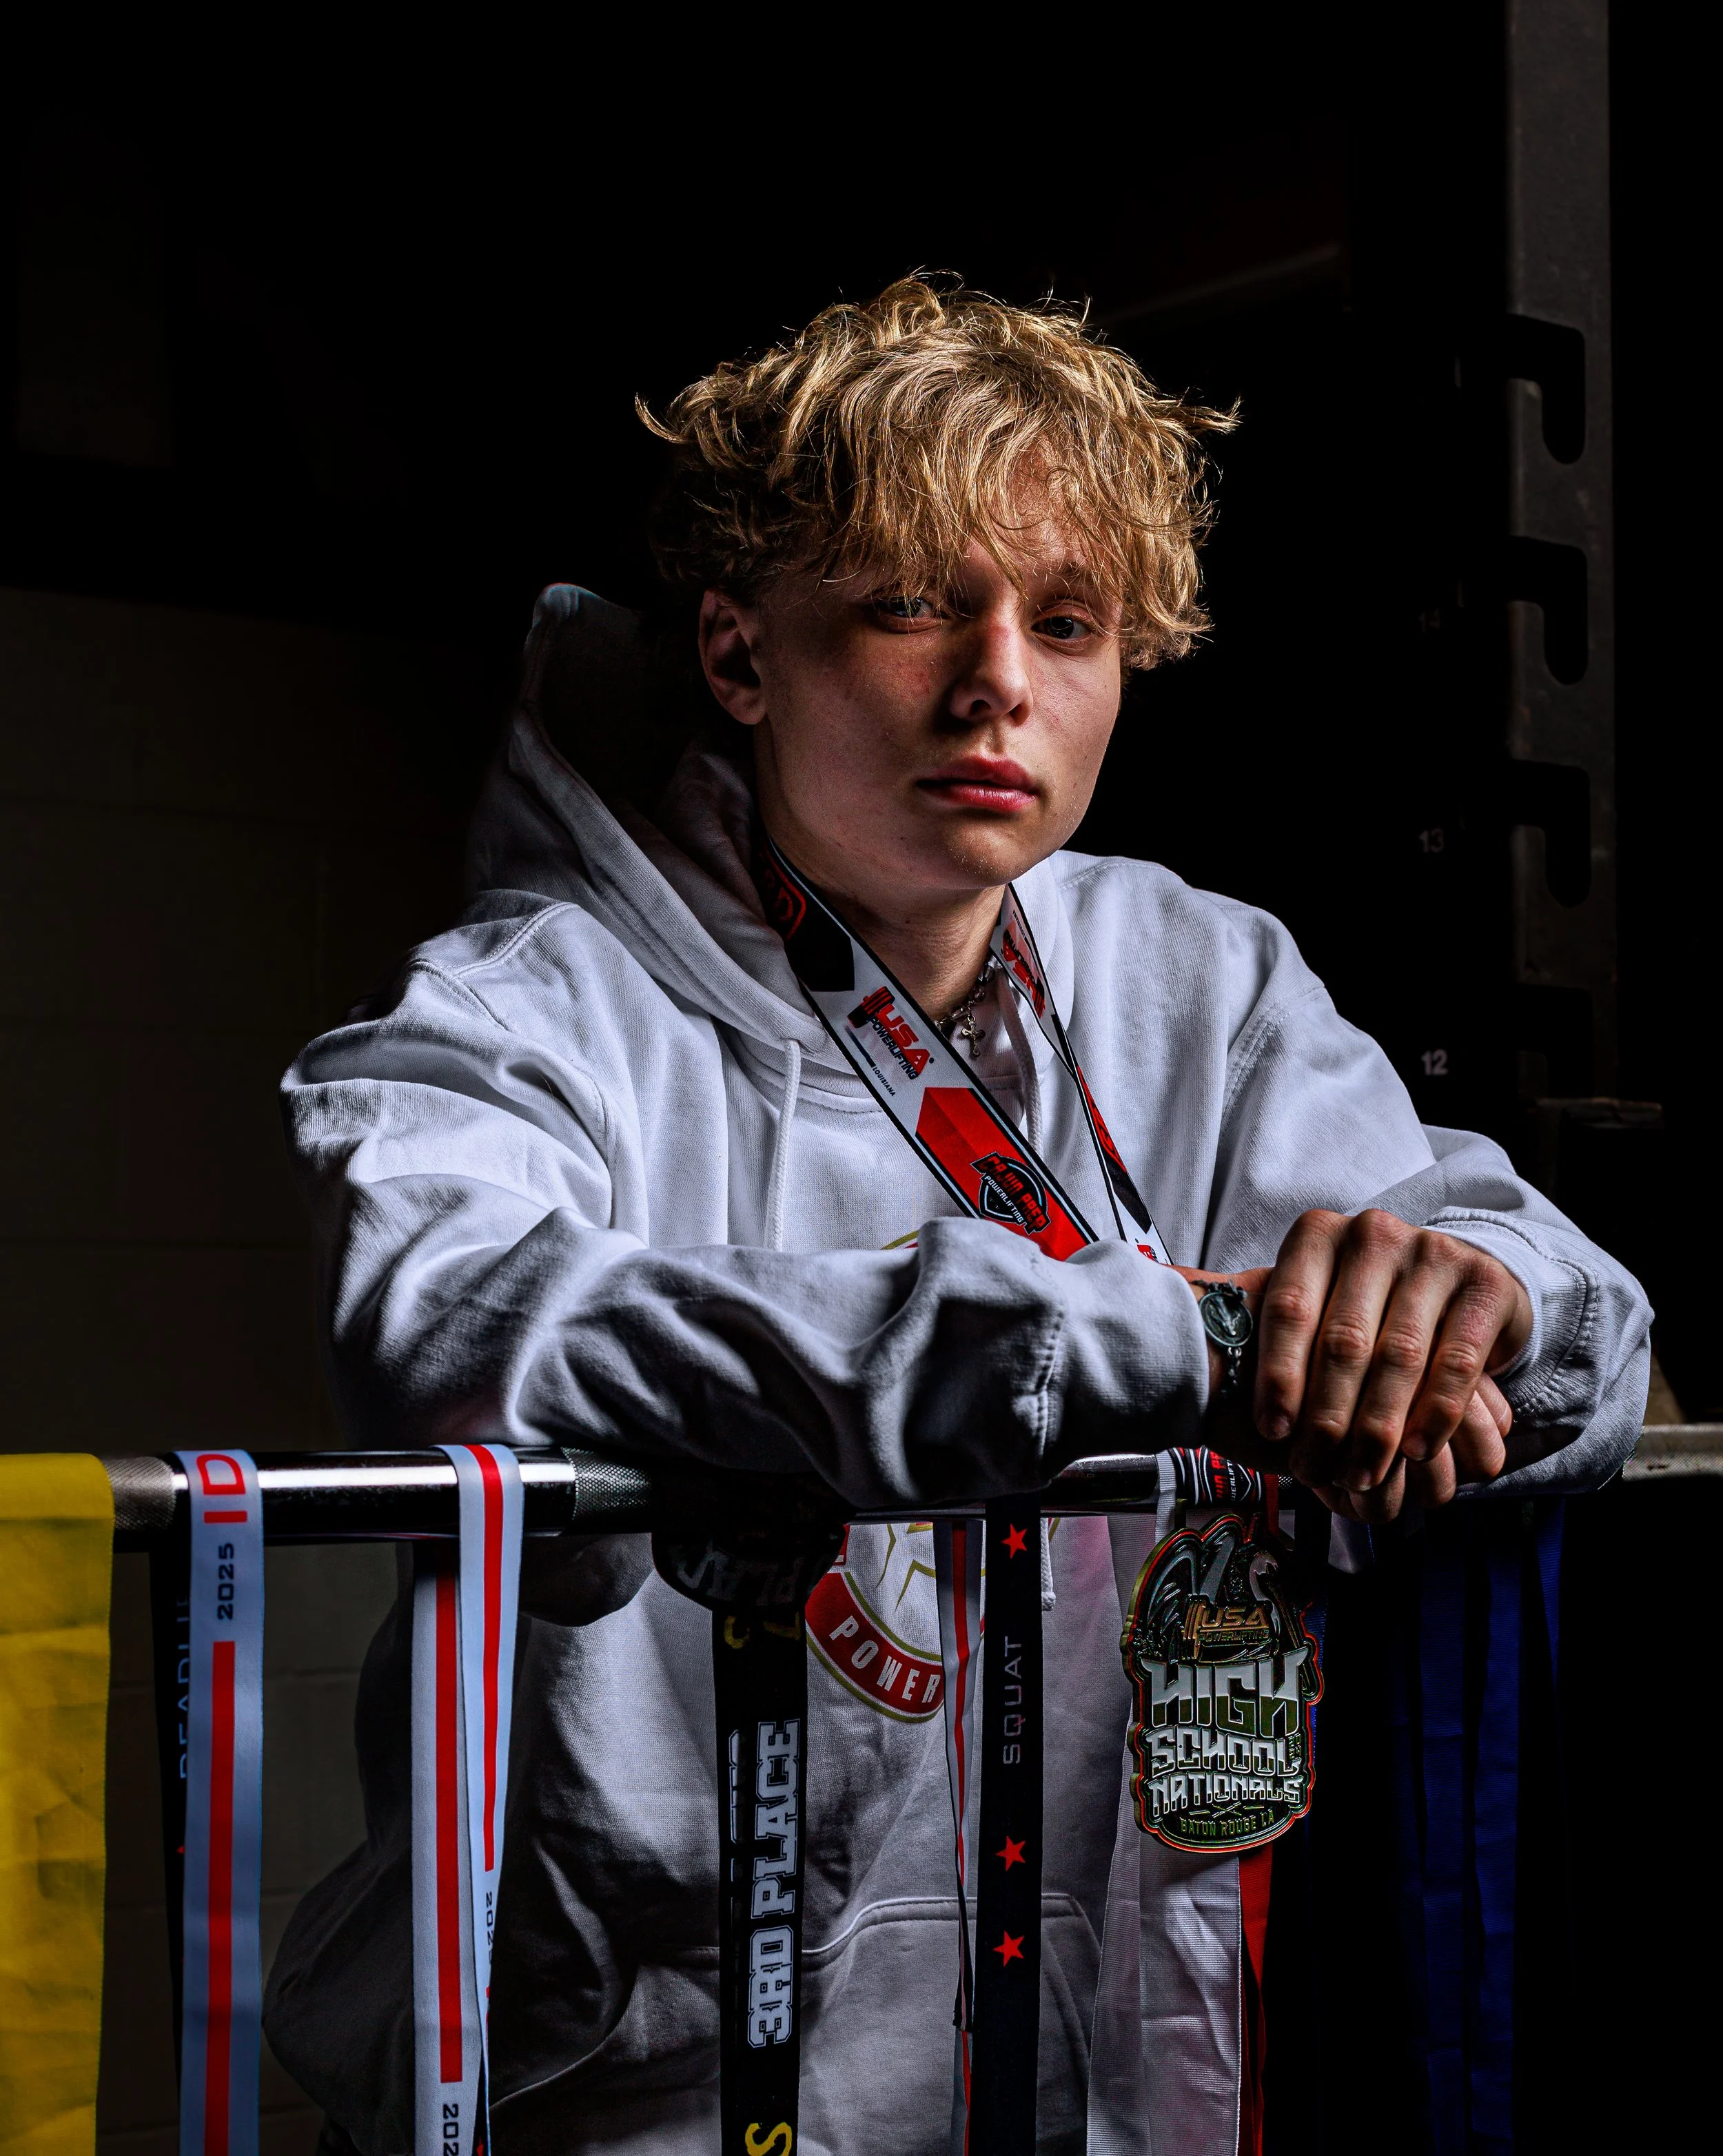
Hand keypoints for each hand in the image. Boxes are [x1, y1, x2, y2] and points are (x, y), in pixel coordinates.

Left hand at [1252, 1209, 1529, 1519]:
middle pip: (1343, 1340)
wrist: (1455, 1279)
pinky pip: (1455, 1361)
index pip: (1289, 1308)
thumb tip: (1244, 1409)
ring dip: (1377, 1427)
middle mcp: (1373, 1233)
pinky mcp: (1483, 1284)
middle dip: (1327, 1417)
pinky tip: (1415, 1451)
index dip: (1278, 1374)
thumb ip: (1287, 1340)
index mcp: (1318, 1234)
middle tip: (1315, 1469)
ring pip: (1399, 1356)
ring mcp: (1432, 1253)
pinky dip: (1434, 1414)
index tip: (1274, 1431)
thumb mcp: (1319, 1304)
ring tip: (1360, 1474)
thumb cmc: (1365, 1304)